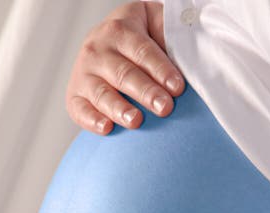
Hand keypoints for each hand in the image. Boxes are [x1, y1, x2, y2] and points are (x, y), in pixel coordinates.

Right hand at [66, 1, 185, 134]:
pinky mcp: (75, 94)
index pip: (142, 50)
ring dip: (119, 108)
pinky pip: (78, 108)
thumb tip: (194, 55)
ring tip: (136, 121)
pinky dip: (91, 120)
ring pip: (101, 92)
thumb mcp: (158, 27)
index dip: (160, 69)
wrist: (114, 43)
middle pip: (124, 73)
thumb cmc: (146, 40)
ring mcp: (84, 71)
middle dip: (146, 92)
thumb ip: (171, 37)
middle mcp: (97, 48)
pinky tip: (107, 129)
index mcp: (121, 29)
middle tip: (165, 107)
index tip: (178, 87)